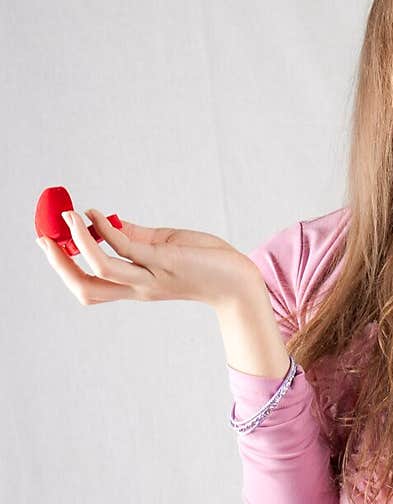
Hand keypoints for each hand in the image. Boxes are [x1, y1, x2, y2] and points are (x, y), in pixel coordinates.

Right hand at [34, 207, 259, 309]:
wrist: (239, 279)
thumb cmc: (206, 262)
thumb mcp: (164, 247)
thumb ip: (135, 237)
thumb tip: (106, 222)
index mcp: (135, 287)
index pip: (91, 286)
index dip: (66, 268)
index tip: (49, 243)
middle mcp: (138, 288)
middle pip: (85, 287)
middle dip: (59, 264)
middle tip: (42, 237)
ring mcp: (150, 278)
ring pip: (100, 268)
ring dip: (77, 242)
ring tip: (66, 216)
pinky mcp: (164, 263)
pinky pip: (125, 247)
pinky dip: (105, 230)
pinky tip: (95, 215)